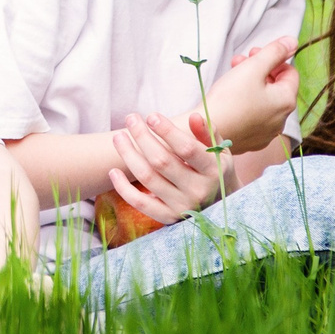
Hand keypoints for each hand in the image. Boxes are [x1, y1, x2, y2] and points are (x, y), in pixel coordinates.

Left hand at [105, 110, 225, 225]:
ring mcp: (182, 206)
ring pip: (148, 178)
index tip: (151, 115)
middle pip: (162, 161)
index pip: (187, 148)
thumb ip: (208, 133)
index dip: (167, 131)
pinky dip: (123, 188)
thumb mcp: (219, 151)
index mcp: (213, 171)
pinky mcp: (168, 218)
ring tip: (119, 137)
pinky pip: (141, 203)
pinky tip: (113, 171)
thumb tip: (194, 116)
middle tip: (130, 118)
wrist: (221, 206)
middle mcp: (198, 191)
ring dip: (129, 155)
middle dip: (142, 137)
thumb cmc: (215, 170)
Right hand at [202, 36, 300, 152]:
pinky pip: (255, 117)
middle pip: (277, 87)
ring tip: (232, 79)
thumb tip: (293, 42)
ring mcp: (267, 133)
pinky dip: (246, 105)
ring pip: (265, 102)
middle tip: (239, 62)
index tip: (253, 53)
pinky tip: (230, 101)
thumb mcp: (252, 68)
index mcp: (286, 101)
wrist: (204, 134)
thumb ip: (275, 52)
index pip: (290, 72)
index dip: (273, 58)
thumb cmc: (228, 99)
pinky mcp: (251, 141)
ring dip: (252, 86)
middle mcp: (281, 120)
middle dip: (260, 70)